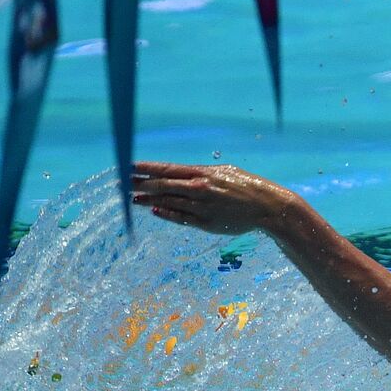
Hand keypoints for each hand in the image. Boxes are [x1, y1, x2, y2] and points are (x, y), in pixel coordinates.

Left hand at [131, 162, 297, 234]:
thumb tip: (179, 175)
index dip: (146, 168)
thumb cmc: (246, 186)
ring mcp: (202, 207)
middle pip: (162, 186)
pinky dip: (166, 214)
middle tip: (122, 184)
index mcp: (203, 173)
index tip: (129, 166)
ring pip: (169, 203)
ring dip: (149, 201)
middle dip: (140, 184)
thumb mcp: (224, 172)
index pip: (167, 169)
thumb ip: (200, 174)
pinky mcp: (207, 223)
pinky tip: (155, 210)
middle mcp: (199, 189)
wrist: (268, 207)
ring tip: (134, 199)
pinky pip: (181, 218)